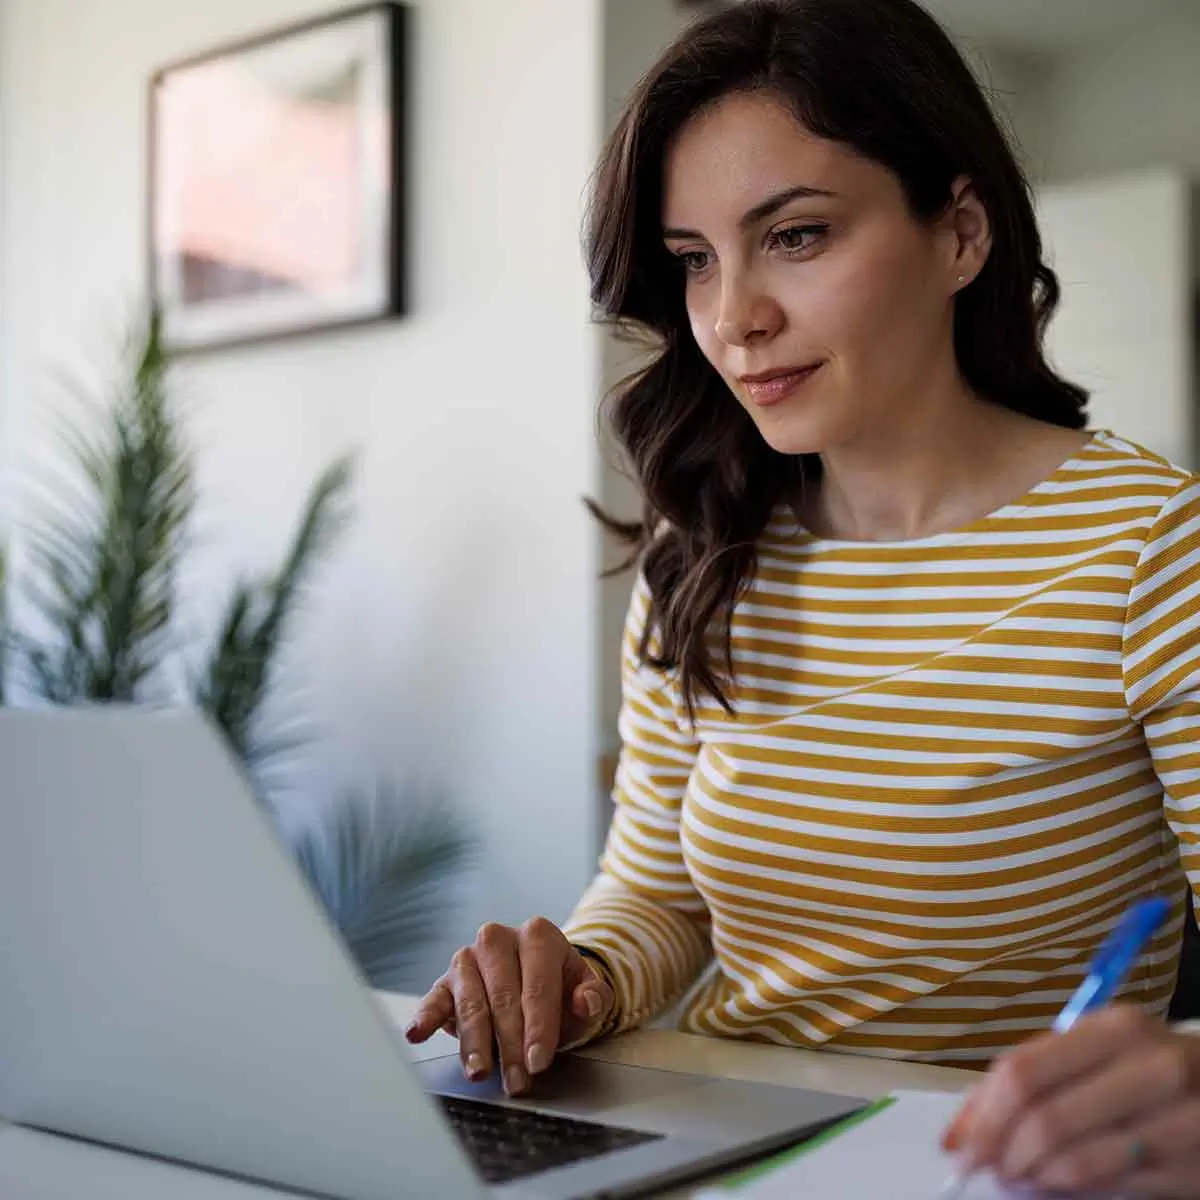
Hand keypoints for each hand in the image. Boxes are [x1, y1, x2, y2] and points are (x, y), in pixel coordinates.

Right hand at [405, 917, 614, 1096]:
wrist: (533, 981)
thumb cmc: (560, 989)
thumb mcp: (586, 991)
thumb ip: (594, 996)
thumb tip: (587, 1001)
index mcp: (538, 935)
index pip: (538, 986)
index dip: (539, 1027)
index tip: (539, 1062)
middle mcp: (499, 938)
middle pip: (504, 997)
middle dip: (511, 1044)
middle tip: (518, 1081)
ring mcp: (469, 957)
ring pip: (471, 1002)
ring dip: (475, 1042)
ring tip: (480, 1072)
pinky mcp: (446, 979)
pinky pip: (434, 998)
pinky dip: (426, 1016)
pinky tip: (417, 1034)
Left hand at [943, 1006, 1199, 1195]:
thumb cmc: (1141, 1063)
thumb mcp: (1090, 1049)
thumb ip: (1027, 1075)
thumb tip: (958, 1132)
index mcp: (1115, 1028)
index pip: (1025, 1073)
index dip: (984, 1116)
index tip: (959, 1146)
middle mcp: (1152, 1069)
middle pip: (1047, 1120)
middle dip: (1003, 1152)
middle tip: (985, 1168)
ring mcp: (1180, 1122)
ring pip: (1078, 1161)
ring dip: (1034, 1176)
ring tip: (1018, 1175)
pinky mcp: (1193, 1169)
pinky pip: (1113, 1186)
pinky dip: (1071, 1189)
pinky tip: (1056, 1182)